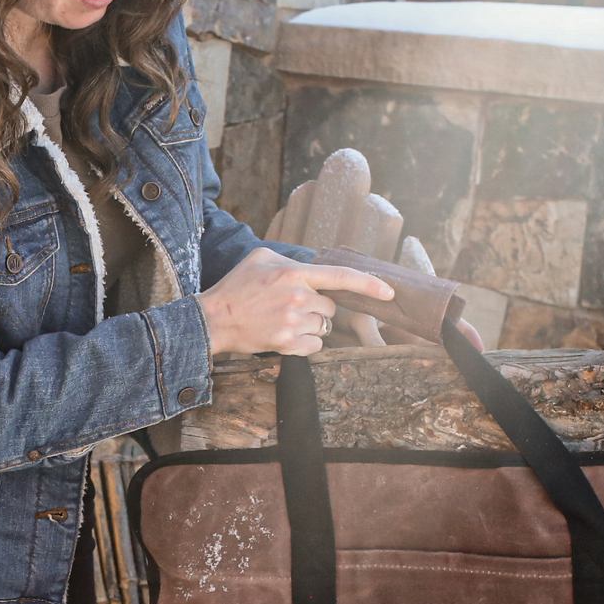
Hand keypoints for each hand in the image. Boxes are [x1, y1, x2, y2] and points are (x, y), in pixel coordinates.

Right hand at [198, 248, 394, 357]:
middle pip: (331, 307)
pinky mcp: (287, 344)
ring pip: (323, 327)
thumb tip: (312, 264)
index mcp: (295, 274)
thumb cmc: (236, 287)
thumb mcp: (261, 258)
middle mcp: (298, 298)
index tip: (389, 292)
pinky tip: (286, 336)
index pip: (341, 277)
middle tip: (293, 307)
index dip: (369, 285)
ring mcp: (293, 323)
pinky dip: (306, 343)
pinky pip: (315, 345)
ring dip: (310, 326)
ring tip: (284, 320)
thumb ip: (291, 259)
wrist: (213, 319)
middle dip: (319, 308)